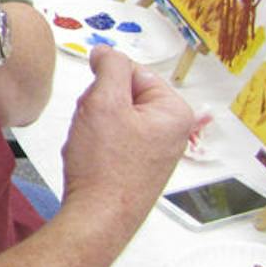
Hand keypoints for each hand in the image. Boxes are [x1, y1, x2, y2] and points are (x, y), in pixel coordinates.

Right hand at [60, 46, 192, 227]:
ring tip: (91, 144)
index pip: (134, 71)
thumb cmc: (105, 167)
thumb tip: (107, 52)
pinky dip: (96, 142)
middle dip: (99, 104)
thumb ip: (109, 67)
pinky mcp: (139, 166)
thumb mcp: (103, 102)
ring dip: (94, 124)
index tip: (94, 99)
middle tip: (93, 124)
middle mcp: (171, 131)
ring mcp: (155, 151)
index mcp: (174, 111)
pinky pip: (113, 138)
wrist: (98, 214)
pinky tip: (92, 157)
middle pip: (124, 94)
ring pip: (115, 116)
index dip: (105, 81)